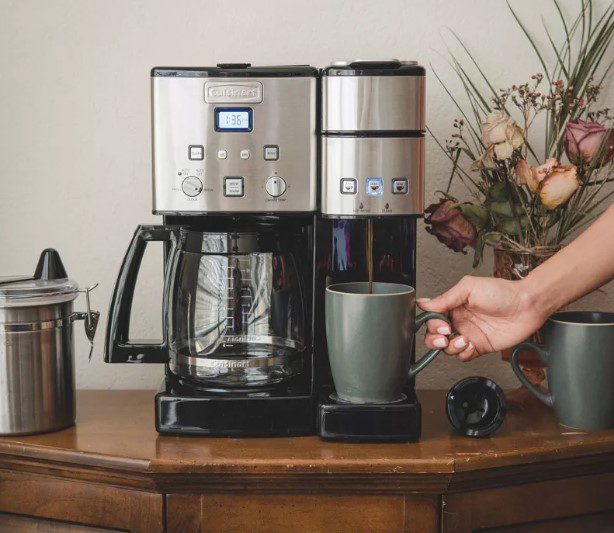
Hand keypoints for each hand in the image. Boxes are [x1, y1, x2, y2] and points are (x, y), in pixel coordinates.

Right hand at [417, 276, 546, 360]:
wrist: (527, 306)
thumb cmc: (502, 292)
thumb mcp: (469, 287)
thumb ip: (446, 297)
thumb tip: (424, 303)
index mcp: (453, 306)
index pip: (432, 318)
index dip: (432, 324)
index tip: (441, 324)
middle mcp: (459, 320)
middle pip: (435, 336)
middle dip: (435, 339)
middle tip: (445, 336)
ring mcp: (468, 334)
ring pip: (447, 348)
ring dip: (451, 347)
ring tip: (464, 339)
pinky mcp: (479, 346)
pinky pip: (463, 355)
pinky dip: (464, 353)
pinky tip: (471, 345)